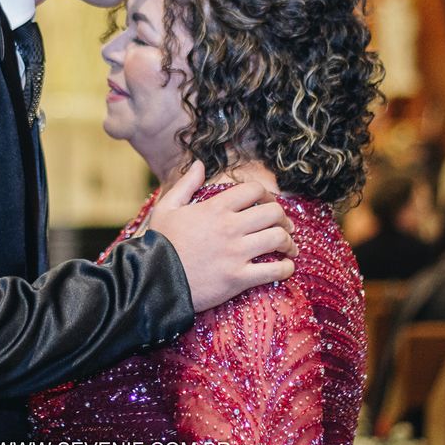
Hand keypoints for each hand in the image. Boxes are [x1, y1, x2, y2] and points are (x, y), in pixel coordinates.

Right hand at [149, 161, 297, 311]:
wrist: (154, 280)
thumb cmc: (160, 243)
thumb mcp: (166, 207)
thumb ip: (186, 184)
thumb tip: (199, 164)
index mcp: (215, 208)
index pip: (253, 190)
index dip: (266, 194)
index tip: (267, 202)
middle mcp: (230, 227)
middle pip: (273, 213)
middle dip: (283, 218)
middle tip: (284, 226)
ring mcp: (236, 253)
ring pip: (278, 239)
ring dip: (289, 242)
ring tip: (288, 247)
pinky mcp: (238, 278)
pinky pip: (274, 271)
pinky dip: (285, 268)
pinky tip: (285, 267)